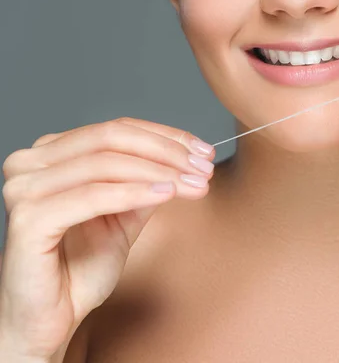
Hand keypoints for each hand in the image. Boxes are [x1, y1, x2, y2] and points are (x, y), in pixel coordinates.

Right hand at [0, 117, 214, 358]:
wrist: (51, 318)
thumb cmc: (79, 269)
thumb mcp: (124, 217)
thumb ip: (145, 186)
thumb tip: (183, 162)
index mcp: (50, 156)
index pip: (115, 129)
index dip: (165, 137)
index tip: (203, 151)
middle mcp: (30, 163)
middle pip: (111, 138)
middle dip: (167, 151)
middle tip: (203, 166)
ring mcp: (24, 188)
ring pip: (105, 163)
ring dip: (159, 171)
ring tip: (194, 183)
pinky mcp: (28, 219)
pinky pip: (93, 196)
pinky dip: (134, 192)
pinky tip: (166, 194)